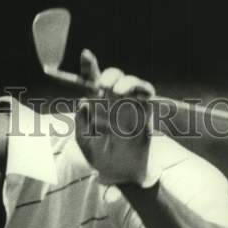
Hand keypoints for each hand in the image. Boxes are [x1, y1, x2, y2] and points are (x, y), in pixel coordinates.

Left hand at [76, 49, 155, 185]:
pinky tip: (134, 94)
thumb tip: (83, 102)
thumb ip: (80, 123)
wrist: (123, 173)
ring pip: (130, 80)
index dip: (89, 66)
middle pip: (113, 75)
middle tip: (105, 86)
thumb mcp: (84, 142)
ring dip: (125, 81)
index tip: (85, 54)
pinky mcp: (145, 110)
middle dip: (109, 74)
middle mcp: (113, 101)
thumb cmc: (103, 158)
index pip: (92, 80)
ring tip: (117, 92)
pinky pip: (146, 91)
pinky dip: (142, 88)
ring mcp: (130, 104)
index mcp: (97, 104)